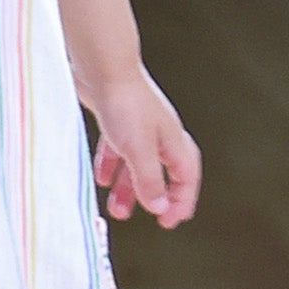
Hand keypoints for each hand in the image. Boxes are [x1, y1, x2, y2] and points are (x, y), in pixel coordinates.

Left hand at [89, 75, 200, 227]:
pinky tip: (101, 179)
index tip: (170, 221)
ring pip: (138, 163)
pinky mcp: (116, 117)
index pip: (186, 177)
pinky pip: (118, 148)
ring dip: (129, 187)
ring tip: (116, 210)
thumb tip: (159, 206)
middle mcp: (159, 133)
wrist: (102, 67)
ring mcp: (137, 124)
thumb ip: (149, 180)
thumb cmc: (124, 103)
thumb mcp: (139, 150)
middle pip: (163, 172)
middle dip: (155, 196)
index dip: (181, 200)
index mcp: (173, 141)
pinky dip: (112, 165)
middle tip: (147, 217)